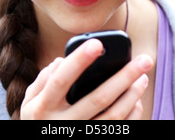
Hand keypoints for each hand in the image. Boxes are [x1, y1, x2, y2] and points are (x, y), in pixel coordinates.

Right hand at [20, 39, 152, 119]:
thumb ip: (43, 81)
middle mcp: (63, 124)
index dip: (79, 61)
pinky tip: (135, 100)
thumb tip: (61, 61)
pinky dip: (131, 114)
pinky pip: (117, 129)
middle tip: (144, 60)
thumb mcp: (29, 103)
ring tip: (143, 77)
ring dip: (133, 95)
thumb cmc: (38, 121)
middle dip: (125, 77)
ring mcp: (80, 136)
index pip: (61, 80)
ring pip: (113, 116)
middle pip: (98, 98)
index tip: (97, 44)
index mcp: (43, 108)